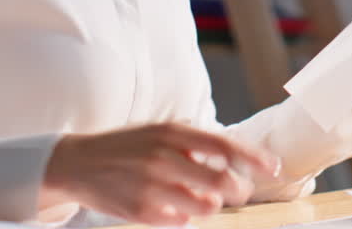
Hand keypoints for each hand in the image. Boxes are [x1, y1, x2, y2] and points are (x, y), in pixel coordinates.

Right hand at [42, 122, 280, 225]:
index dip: (255, 159)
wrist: (77, 163)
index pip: (225, 146)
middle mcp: (164, 158)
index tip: (274, 168)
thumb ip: (194, 141)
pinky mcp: (141, 212)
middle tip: (238, 192)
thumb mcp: (158, 131)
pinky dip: (183, 216)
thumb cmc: (127, 147)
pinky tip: (171, 206)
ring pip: (207, 207)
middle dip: (238, 191)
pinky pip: (181, 222)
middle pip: (223, 183)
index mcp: (171, 133)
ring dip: (211, 205)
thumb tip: (236, 153)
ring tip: (200, 199)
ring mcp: (152, 186)